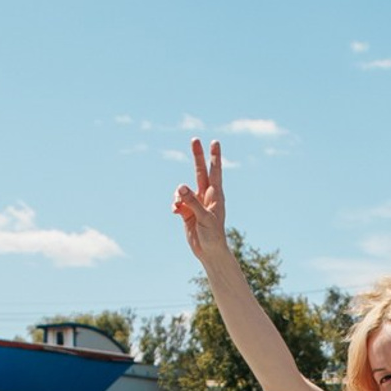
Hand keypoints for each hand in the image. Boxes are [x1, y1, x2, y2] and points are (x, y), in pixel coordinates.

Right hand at [171, 137, 227, 264]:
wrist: (209, 251)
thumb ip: (192, 201)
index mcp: (215, 195)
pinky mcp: (188, 212)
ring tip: (178, 205)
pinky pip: (178, 202)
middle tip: (194, 139)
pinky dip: (175, 204)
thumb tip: (180, 187)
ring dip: (178, 194)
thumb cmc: (213, 235)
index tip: (215, 142)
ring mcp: (196, 203)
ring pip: (184, 189)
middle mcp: (206, 196)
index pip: (215, 171)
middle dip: (197, 156)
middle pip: (200, 171)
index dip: (214, 156)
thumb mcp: (203, 217)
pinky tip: (175, 211)